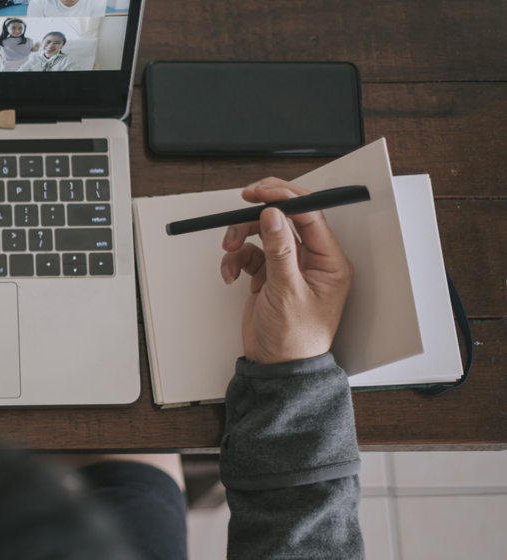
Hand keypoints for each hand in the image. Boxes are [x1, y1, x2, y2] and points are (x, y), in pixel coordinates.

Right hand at [220, 178, 353, 364]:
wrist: (277, 367)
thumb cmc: (295, 339)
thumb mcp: (286, 291)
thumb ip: (279, 249)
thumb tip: (274, 215)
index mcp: (329, 262)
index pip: (310, 215)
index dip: (286, 198)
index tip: (262, 191)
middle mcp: (311, 260)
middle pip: (285, 219)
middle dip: (260, 213)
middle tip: (243, 201)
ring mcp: (288, 267)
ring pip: (263, 234)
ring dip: (242, 236)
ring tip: (229, 250)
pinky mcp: (269, 275)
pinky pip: (249, 254)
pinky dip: (235, 259)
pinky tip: (230, 274)